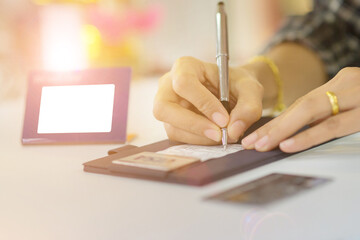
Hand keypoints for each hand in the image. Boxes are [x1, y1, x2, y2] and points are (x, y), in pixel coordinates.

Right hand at [153, 56, 264, 144]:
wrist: (233, 92)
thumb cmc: (237, 84)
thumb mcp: (250, 88)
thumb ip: (248, 106)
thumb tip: (233, 130)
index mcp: (184, 67)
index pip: (184, 84)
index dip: (203, 103)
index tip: (224, 119)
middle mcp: (168, 86)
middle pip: (164, 108)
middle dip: (193, 125)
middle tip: (219, 135)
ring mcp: (167, 107)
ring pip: (172, 128)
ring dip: (199, 137)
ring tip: (223, 136)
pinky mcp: (171, 123)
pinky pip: (179, 137)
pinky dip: (199, 141)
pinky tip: (215, 137)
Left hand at [242, 67, 359, 152]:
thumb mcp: (355, 100)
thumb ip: (332, 114)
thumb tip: (306, 130)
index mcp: (339, 84)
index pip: (300, 104)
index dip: (276, 122)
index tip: (256, 135)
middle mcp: (344, 85)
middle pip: (299, 107)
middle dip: (271, 127)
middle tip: (249, 142)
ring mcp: (356, 95)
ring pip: (309, 112)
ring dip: (280, 130)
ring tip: (260, 145)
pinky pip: (332, 125)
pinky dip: (307, 135)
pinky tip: (287, 144)